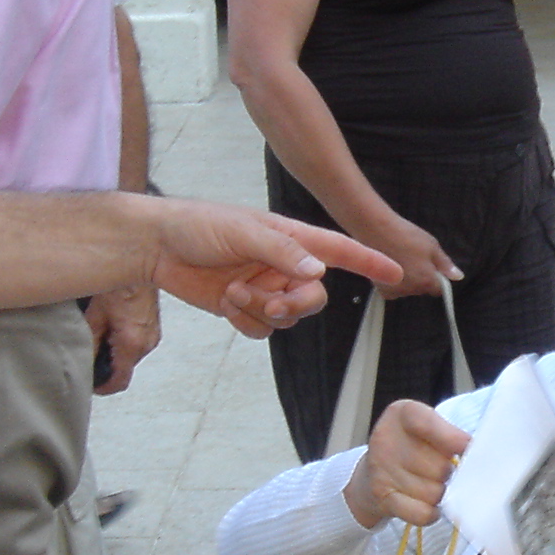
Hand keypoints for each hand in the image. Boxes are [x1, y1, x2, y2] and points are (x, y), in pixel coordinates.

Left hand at [83, 286, 159, 394]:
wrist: (143, 259)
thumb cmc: (120, 282)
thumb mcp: (95, 313)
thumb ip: (89, 340)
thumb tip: (82, 357)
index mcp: (132, 343)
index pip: (118, 381)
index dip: (102, 387)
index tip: (91, 385)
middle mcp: (146, 342)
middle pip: (124, 368)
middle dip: (106, 364)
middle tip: (89, 351)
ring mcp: (152, 334)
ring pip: (129, 355)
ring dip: (114, 350)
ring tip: (100, 332)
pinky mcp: (153, 326)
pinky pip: (136, 342)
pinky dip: (123, 340)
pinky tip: (112, 324)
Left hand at [145, 199, 399, 337]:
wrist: (156, 246)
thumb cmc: (198, 225)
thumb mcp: (242, 231)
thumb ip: (282, 252)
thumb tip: (319, 272)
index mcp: (291, 238)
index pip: (340, 250)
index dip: (369, 261)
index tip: (398, 271)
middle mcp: (284, 264)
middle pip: (315, 297)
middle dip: (296, 304)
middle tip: (269, 301)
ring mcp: (265, 287)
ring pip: (287, 318)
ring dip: (262, 312)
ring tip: (234, 293)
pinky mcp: (244, 307)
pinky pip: (261, 330)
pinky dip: (245, 322)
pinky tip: (225, 302)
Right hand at [344, 399, 470, 529]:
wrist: (371, 475)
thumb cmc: (409, 448)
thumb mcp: (427, 429)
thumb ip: (451, 435)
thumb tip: (479, 454)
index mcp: (401, 414)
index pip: (429, 424)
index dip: (453, 440)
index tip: (468, 449)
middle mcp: (386, 439)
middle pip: (440, 466)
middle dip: (447, 473)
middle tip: (439, 470)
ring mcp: (381, 470)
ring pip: (435, 493)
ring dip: (440, 494)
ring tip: (429, 485)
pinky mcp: (382, 497)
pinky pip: (421, 513)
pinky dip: (431, 513)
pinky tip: (428, 505)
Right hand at [369, 213, 461, 300]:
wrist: (376, 230)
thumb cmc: (406, 236)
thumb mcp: (432, 246)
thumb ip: (445, 264)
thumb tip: (458, 276)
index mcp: (427, 281)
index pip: (438, 289)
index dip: (436, 278)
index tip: (430, 266)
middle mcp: (411, 291)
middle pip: (421, 289)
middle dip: (420, 277)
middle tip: (413, 257)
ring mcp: (395, 291)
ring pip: (406, 288)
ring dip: (406, 279)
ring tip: (400, 259)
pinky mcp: (380, 289)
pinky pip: (392, 288)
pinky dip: (392, 280)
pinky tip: (390, 264)